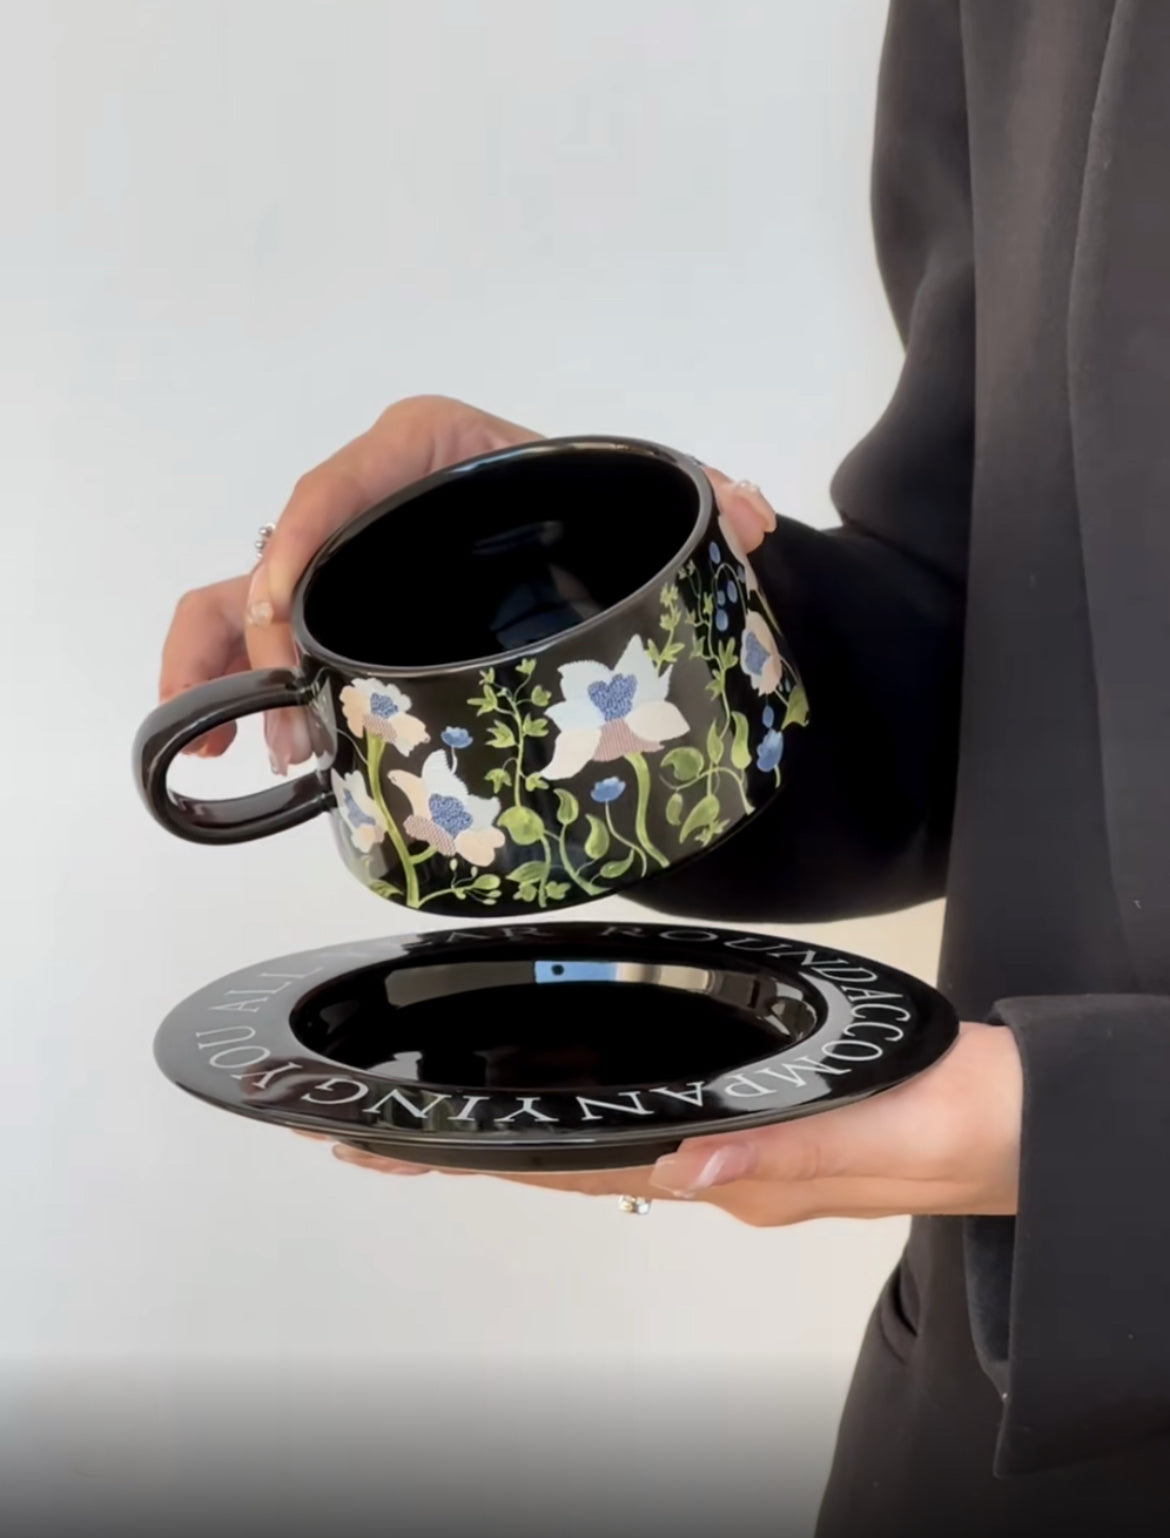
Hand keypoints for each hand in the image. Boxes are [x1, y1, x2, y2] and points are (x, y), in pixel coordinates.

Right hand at [158, 395, 776, 770]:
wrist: (582, 536)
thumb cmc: (590, 502)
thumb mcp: (638, 490)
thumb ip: (698, 498)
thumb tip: (740, 518)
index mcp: (434, 448)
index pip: (352, 474)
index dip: (308, 530)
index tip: (286, 598)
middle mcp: (378, 502)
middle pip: (290, 547)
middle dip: (263, 623)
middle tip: (281, 697)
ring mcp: (358, 565)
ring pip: (256, 595)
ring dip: (237, 667)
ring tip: (249, 749)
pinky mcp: (354, 615)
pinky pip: (277, 638)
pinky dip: (248, 686)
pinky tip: (257, 756)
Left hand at [318, 1023, 1021, 1224]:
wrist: (1002, 1116)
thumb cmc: (945, 1122)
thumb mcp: (870, 1133)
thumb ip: (781, 1153)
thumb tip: (685, 1163)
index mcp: (727, 1175)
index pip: (579, 1167)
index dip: (485, 1155)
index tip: (397, 1147)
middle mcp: (712, 1167)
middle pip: (568, 1157)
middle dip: (470, 1144)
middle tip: (373, 1127)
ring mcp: (726, 1149)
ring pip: (599, 1140)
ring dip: (515, 1126)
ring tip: (435, 1109)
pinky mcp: (750, 1118)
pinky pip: (645, 1116)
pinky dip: (586, 1105)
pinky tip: (560, 1087)